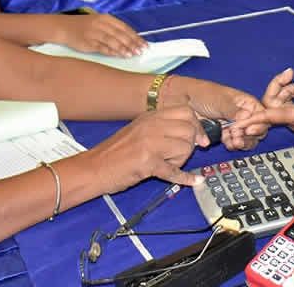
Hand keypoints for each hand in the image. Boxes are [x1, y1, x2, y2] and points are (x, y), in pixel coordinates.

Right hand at [56, 14, 146, 56]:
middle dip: (132, 43)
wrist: (63, 27)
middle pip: (120, 34)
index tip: (145, 44)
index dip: (135, 36)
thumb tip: (130, 40)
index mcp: (106, 18)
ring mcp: (94, 33)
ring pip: (112, 41)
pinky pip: (102, 47)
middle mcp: (101, 24)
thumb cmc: (84, 26)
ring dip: (124, 48)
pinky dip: (112, 52)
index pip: (124, 28)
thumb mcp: (99, 22)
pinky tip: (120, 55)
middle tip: (142, 51)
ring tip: (133, 54)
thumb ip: (113, 29)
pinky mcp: (87, 42)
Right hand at [88, 106, 207, 190]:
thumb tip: (191, 132)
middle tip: (181, 155)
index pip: (185, 111)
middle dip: (190, 145)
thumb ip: (161, 128)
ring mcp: (149, 143)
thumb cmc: (115, 153)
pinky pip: (174, 171)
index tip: (200, 138)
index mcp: (149, 116)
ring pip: (184, 149)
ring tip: (167, 165)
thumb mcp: (138, 130)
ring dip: (181, 161)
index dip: (197, 125)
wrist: (93, 168)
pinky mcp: (147, 163)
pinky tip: (194, 181)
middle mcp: (151, 126)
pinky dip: (186, 178)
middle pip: (189, 130)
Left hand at [160, 76, 268, 149]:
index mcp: (247, 103)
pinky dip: (232, 145)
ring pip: (247, 139)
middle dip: (249, 136)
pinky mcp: (225, 135)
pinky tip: (226, 142)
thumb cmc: (203, 94)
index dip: (258, 124)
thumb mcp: (220, 100)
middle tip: (237, 136)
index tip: (248, 129)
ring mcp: (235, 125)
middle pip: (257, 131)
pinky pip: (234, 143)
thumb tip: (245, 118)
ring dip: (241, 142)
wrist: (184, 101)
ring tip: (232, 140)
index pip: (262, 116)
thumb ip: (233, 110)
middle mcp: (244, 115)